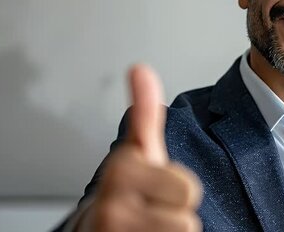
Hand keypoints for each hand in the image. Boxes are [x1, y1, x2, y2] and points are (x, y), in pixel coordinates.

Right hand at [79, 65, 202, 231]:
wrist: (96, 230)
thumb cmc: (124, 192)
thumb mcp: (137, 150)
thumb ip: (144, 114)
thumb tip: (141, 68)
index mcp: (120, 171)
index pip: (188, 190)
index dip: (177, 189)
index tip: (151, 185)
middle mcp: (110, 208)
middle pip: (187, 220)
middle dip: (174, 213)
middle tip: (151, 208)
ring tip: (147, 225)